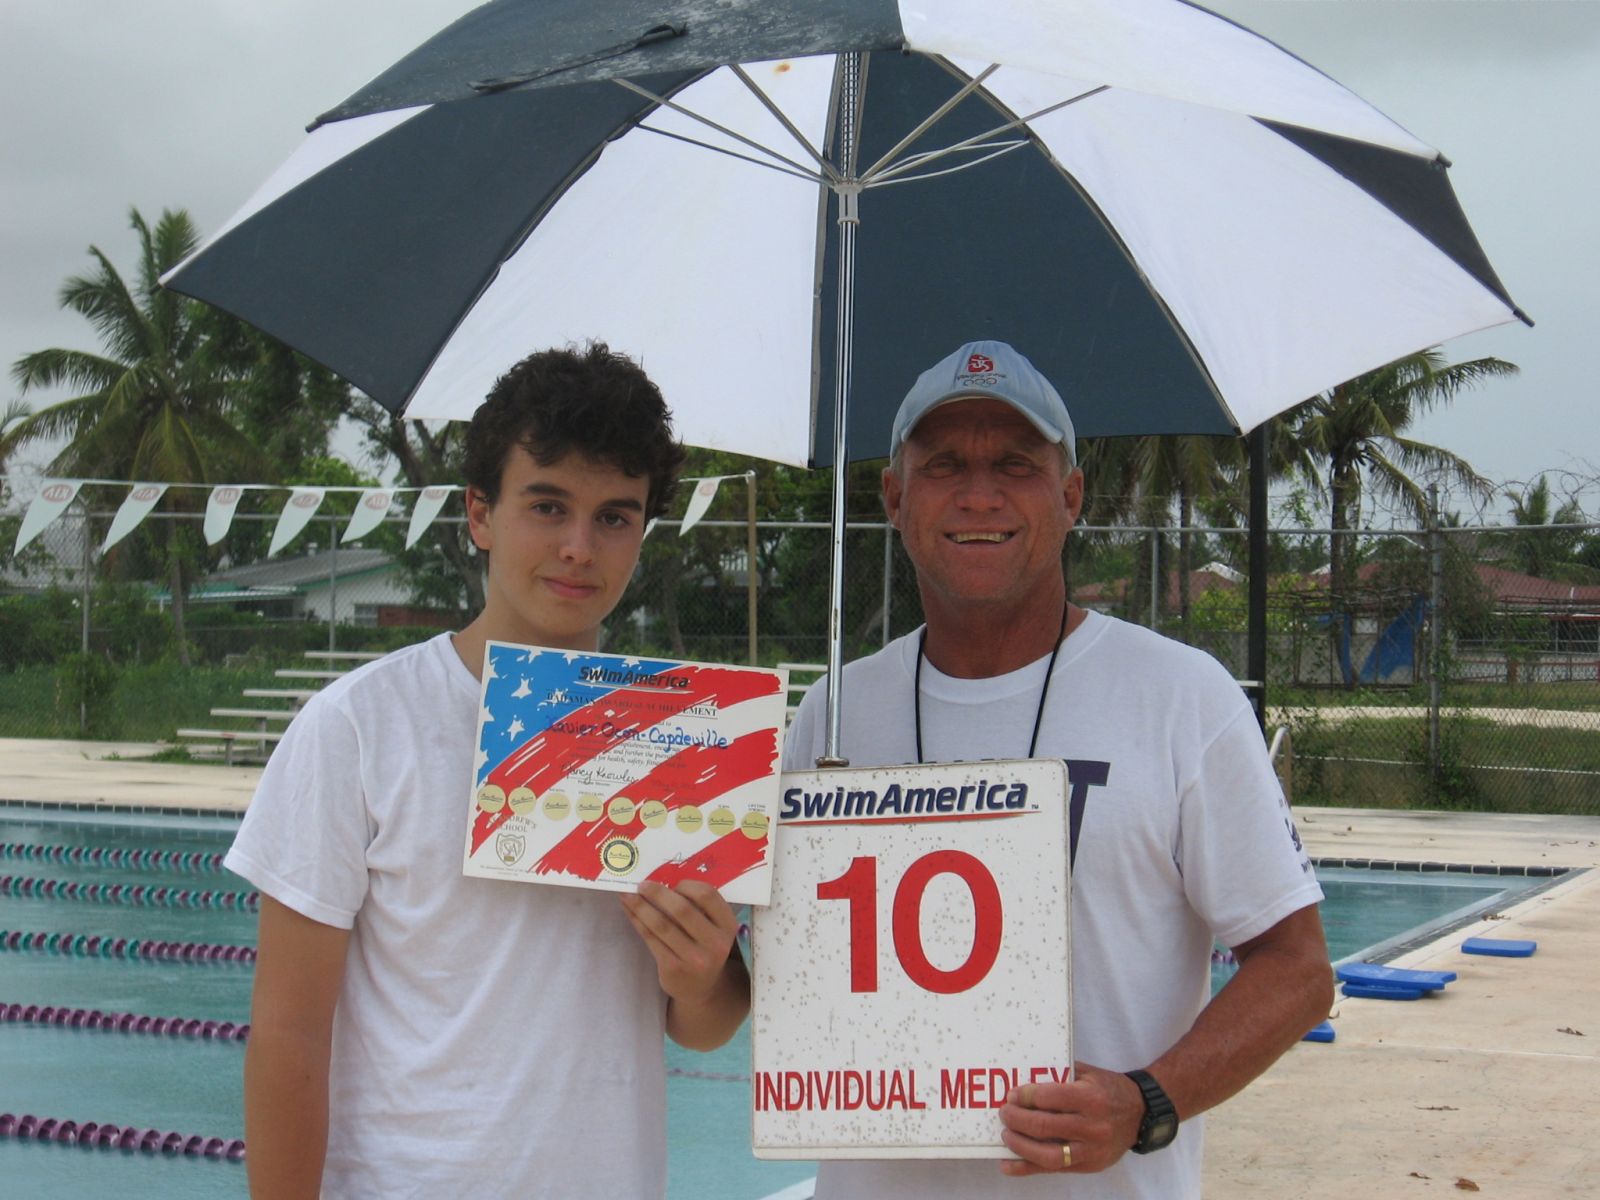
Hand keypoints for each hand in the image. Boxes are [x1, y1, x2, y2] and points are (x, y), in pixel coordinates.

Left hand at [619, 880, 738, 1004]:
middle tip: (642, 884)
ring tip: (628, 895)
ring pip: (662, 924)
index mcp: (727, 925)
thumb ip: (698, 908)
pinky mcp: (673, 968)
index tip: (671, 882)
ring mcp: (694, 958)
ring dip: (641, 906)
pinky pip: (651, 939)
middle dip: (658, 893)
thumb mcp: (713, 929)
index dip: (687, 885)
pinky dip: (638, 922)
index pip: (708, 895)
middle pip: (682, 909)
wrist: (702, 989)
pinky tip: (630, 912)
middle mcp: (714, 943)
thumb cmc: (704, 948)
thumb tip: (662, 880)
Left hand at [998, 1064, 1143, 1176]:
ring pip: (1048, 1154)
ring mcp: (1091, 1150)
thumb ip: (1060, 1075)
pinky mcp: (1089, 1166)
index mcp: (1091, 1098)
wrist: (1141, 1114)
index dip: (1025, 1097)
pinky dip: (1027, 1168)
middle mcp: (1092, 1126)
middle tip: (1005, 1113)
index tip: (1012, 1095)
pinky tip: (1007, 1164)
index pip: (1049, 1098)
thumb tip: (1025, 1076)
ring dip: (1020, 1145)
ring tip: (1006, 1135)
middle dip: (1017, 1119)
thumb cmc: (1110, 1090)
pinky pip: (1054, 1170)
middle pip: (1045, 1126)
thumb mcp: (1088, 1074)